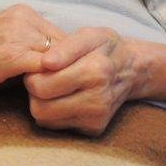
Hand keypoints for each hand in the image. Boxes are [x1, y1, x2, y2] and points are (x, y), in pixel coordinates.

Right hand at [0, 4, 66, 100]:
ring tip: (55, 94)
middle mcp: (22, 17)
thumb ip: (32, 47)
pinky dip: (48, 83)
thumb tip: (64, 63)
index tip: (69, 78)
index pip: (63, 36)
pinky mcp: (10, 55)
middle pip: (66, 46)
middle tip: (66, 89)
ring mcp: (16, 34)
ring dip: (59, 77)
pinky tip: (42, 96)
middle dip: (68, 68)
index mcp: (22, 12)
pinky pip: (45, 68)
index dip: (70, 60)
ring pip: (59, 58)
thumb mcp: (5, 44)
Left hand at [24, 27, 138, 135]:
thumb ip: (65, 46)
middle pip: (40, 107)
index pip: (42, 85)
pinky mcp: (94, 129)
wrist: (133, 70)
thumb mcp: (89, 35)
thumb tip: (45, 63)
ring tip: (54, 86)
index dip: (33, 75)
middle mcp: (97, 100)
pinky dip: (54, 112)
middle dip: (35, 91)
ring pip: (45, 119)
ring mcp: (96, 118)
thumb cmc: (106, 49)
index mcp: (95, 72)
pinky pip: (56, 126)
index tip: (40, 66)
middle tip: (44, 77)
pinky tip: (65, 97)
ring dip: (42, 103)